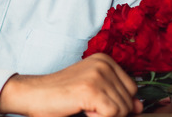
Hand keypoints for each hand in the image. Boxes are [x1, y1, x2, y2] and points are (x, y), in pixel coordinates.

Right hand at [0, 53, 141, 116]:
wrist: (31, 95)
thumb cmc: (60, 97)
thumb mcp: (93, 94)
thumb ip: (117, 97)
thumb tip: (140, 107)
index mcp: (106, 60)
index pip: (132, 89)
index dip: (118, 104)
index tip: (95, 104)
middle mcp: (104, 63)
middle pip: (129, 100)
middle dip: (112, 112)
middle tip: (87, 107)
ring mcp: (98, 74)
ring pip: (122, 110)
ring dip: (104, 116)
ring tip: (83, 108)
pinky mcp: (91, 89)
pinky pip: (112, 114)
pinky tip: (82, 112)